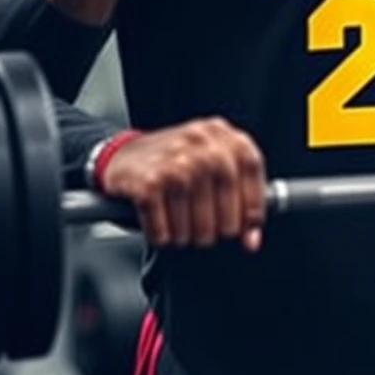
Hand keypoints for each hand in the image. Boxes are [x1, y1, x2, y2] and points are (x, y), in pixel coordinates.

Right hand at [100, 118, 266, 250]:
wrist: (121, 156)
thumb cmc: (173, 164)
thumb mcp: (208, 164)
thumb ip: (236, 194)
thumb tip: (251, 239)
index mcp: (219, 134)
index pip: (250, 166)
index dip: (253, 203)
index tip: (249, 228)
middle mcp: (198, 141)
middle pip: (227, 197)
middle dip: (218, 227)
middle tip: (207, 233)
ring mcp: (173, 160)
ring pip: (197, 221)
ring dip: (189, 235)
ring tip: (182, 229)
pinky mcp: (147, 182)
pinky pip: (164, 228)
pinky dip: (163, 236)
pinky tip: (161, 227)